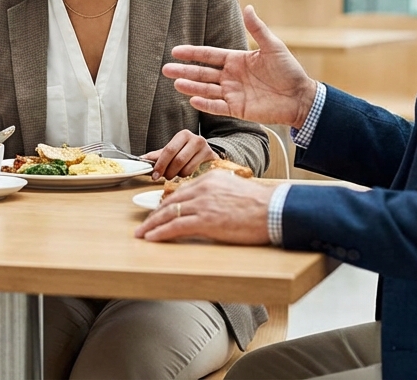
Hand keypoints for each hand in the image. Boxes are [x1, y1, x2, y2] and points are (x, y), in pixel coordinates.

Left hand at [134, 170, 275, 244]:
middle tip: (143, 225)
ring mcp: (203, 204)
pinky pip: (176, 226)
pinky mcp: (205, 221)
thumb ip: (217, 194)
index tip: (158, 212)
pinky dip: (160, 233)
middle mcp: (203, 188)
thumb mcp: (234, 190)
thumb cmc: (261, 204)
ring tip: (142, 234)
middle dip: (154, 215)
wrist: (274, 210)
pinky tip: (152, 238)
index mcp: (210, 178)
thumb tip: (209, 207)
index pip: (181, 191)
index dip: (166, 204)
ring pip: (169, 213)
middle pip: (170, 202)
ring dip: (152, 225)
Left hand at [143, 130, 218, 178]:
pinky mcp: (212, 159)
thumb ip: (159, 155)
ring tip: (177, 174)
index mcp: (183, 135)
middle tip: (165, 176)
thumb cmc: (187, 153)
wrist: (207, 155)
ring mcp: (206, 149)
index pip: (169, 150)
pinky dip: (187, 177)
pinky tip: (186, 175)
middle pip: (178, 160)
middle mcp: (196, 139)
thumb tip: (142, 159)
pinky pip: (196, 173)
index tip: (154, 175)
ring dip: (178, 175)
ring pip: (186, 168)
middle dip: (168, 172)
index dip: (160, 164)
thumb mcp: (173, 151)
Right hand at [162, 5, 317, 126]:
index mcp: (236, 60)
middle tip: (166, 69)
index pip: (209, 55)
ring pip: (206, 90)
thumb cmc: (289, 70)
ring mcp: (233, 93)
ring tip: (176, 83)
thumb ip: (257, 29)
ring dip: (191, 87)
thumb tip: (248, 7)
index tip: (176, 51)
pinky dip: (206, 104)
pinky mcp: (237, 109)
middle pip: (203, 73)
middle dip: (185, 71)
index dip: (193, 53)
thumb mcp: (273, 46)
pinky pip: (217, 107)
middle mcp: (231, 77)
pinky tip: (193, 100)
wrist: (300, 97)